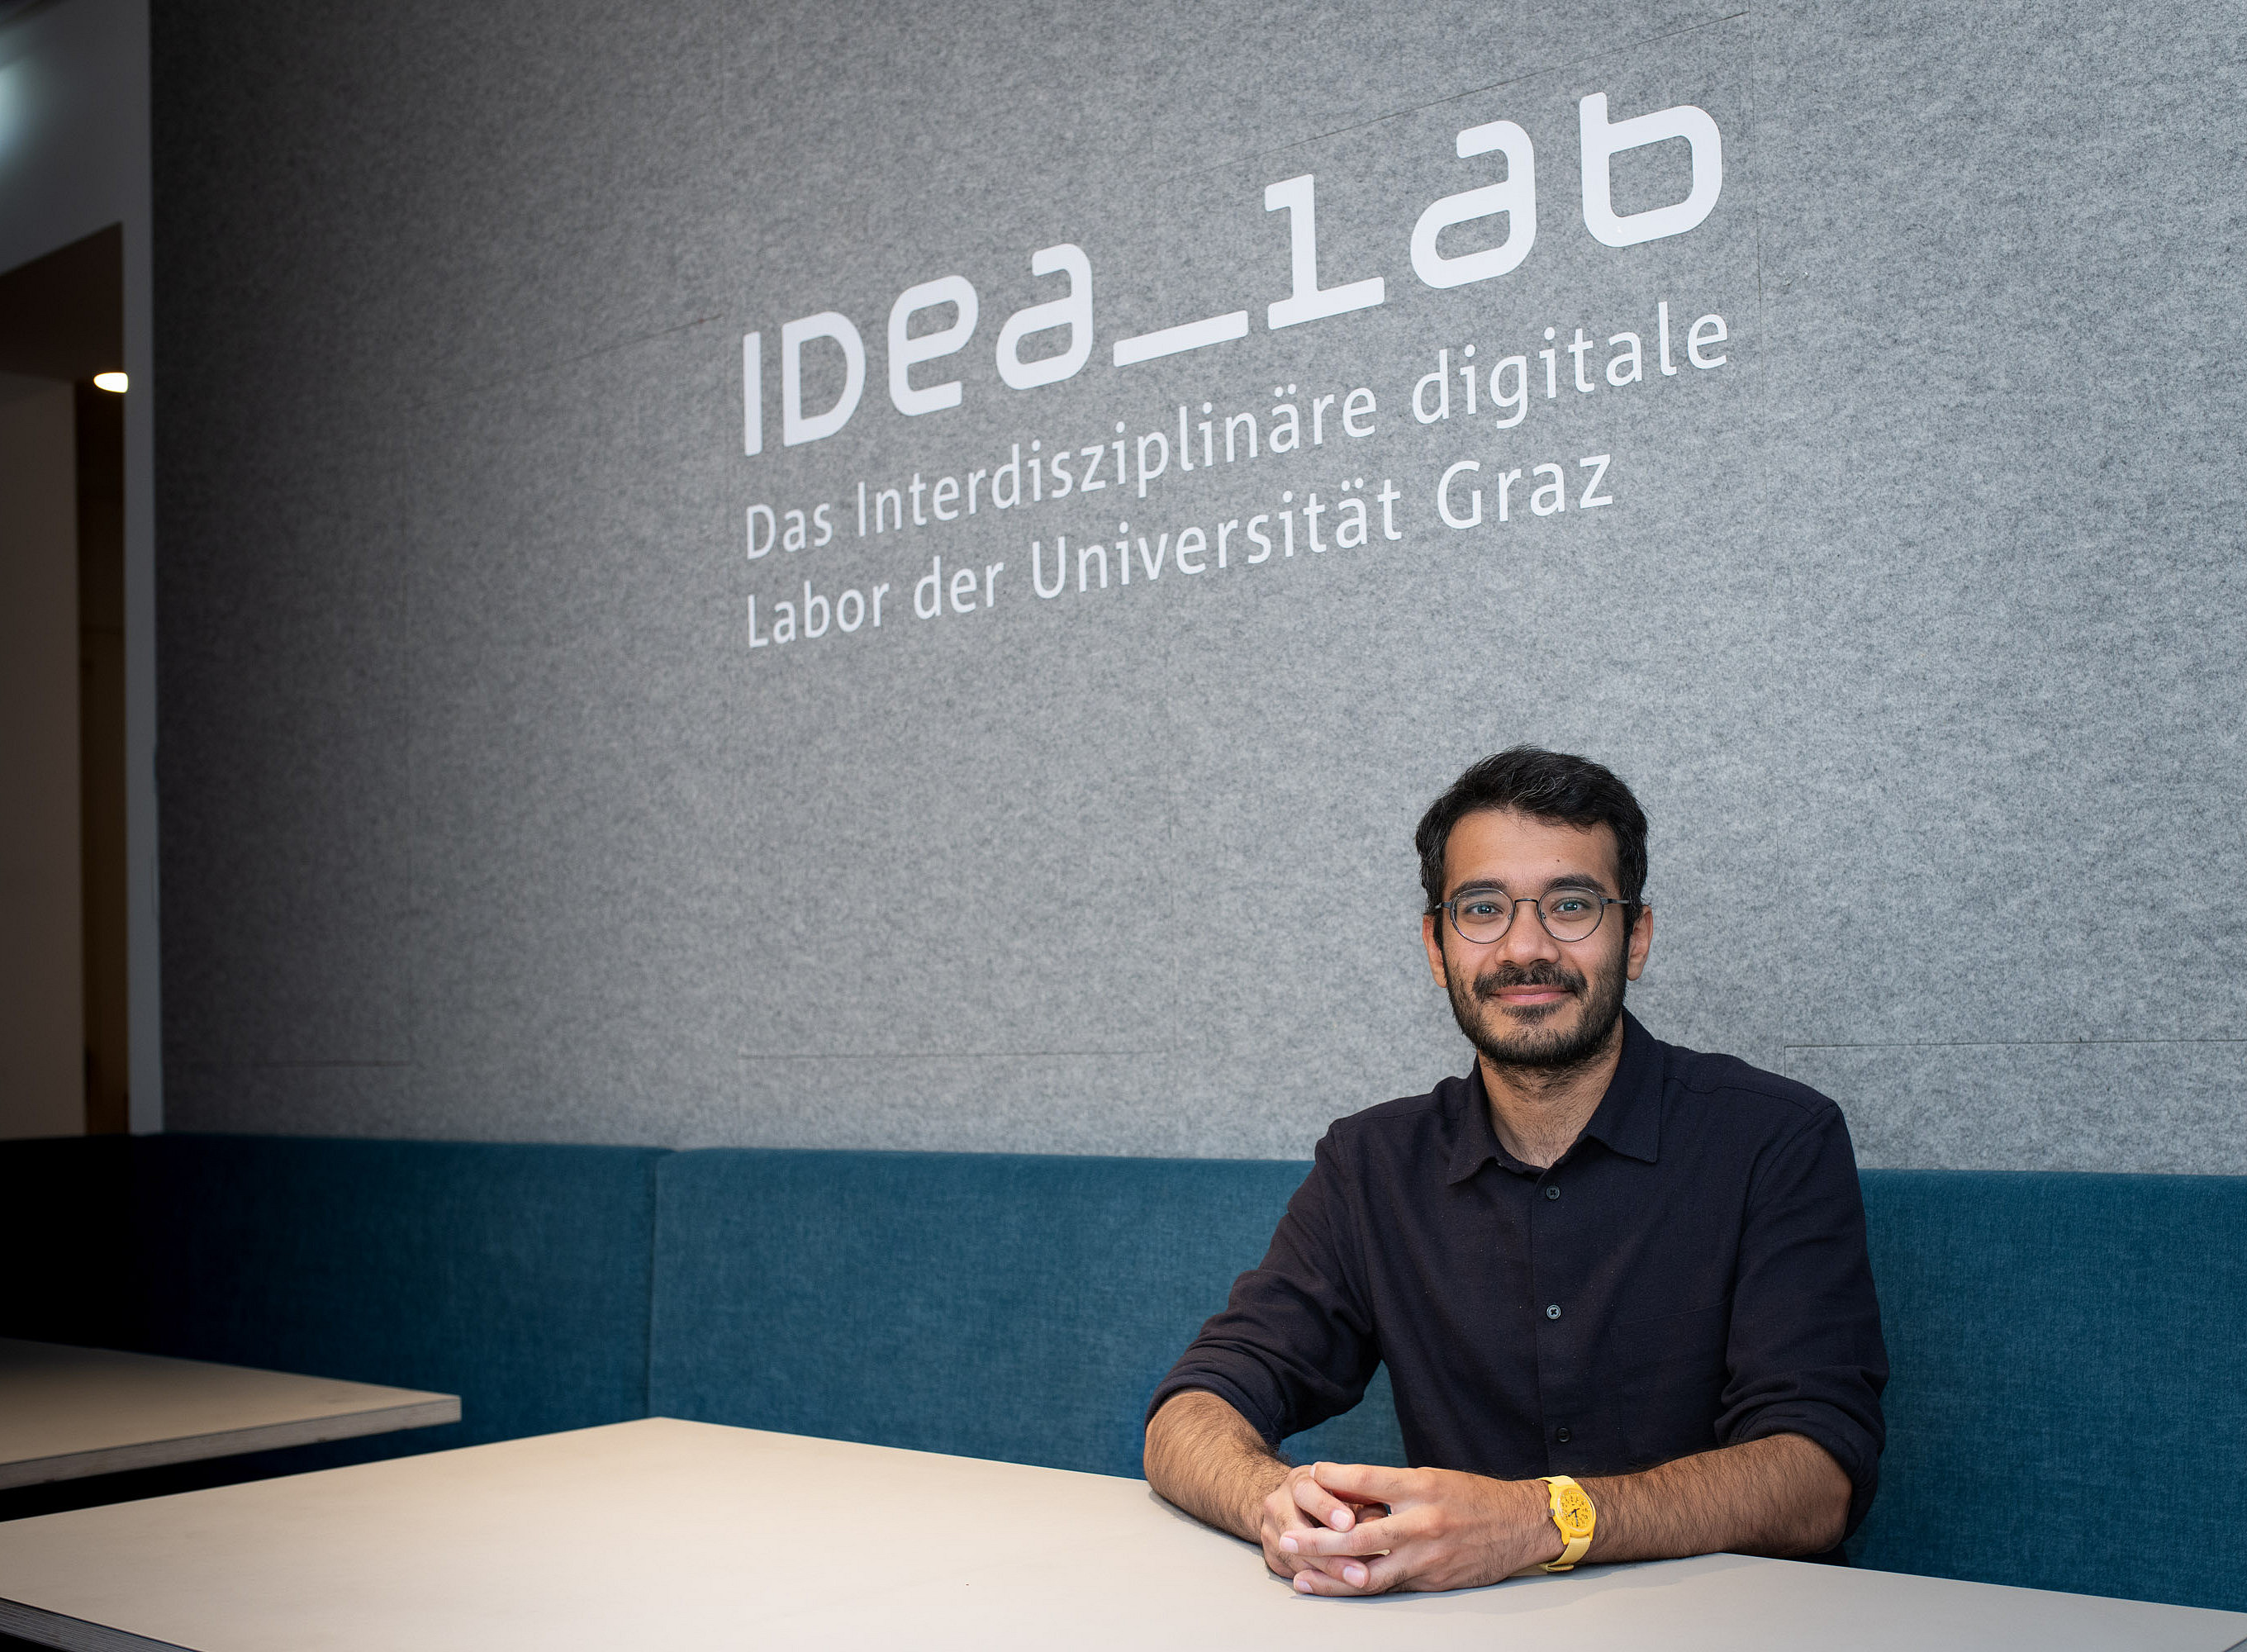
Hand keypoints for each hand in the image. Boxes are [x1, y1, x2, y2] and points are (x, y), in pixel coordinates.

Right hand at [1255, 1463, 1388, 1588]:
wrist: (1290, 1504)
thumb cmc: (1330, 1498)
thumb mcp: (1348, 1491)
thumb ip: (1364, 1503)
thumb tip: (1378, 1524)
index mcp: (1298, 1482)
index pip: (1306, 1492)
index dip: (1327, 1508)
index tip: (1349, 1524)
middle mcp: (1277, 1505)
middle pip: (1296, 1532)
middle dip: (1330, 1555)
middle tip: (1360, 1572)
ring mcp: (1270, 1533)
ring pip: (1295, 1559)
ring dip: (1329, 1574)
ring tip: (1359, 1582)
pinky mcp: (1272, 1558)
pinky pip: (1295, 1574)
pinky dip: (1322, 1582)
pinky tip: (1346, 1586)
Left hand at [1272, 1463, 1561, 1594]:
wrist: (1520, 1526)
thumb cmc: (1472, 1497)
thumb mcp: (1433, 1478)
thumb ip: (1392, 1485)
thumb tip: (1342, 1487)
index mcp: (1423, 1488)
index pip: (1368, 1480)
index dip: (1334, 1478)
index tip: (1308, 1474)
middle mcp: (1424, 1523)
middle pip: (1359, 1537)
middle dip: (1317, 1541)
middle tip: (1284, 1537)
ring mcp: (1428, 1558)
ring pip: (1369, 1574)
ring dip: (1330, 1577)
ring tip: (1300, 1575)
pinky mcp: (1433, 1582)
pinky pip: (1389, 1587)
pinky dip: (1359, 1587)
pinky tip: (1336, 1586)